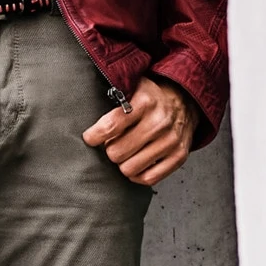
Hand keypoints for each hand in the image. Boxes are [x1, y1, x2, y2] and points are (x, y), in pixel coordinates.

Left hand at [83, 76, 199, 185]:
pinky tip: (135, 164)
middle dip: (110, 149)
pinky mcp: (179, 156)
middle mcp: (160, 122)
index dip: (94, 136)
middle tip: (113, 143)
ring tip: (125, 152)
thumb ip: (111, 94)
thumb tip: (81, 106)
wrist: (185, 101)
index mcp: (145, 101)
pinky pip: (148, 179)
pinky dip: (137, 175)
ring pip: (129, 169)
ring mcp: (171, 141)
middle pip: (116, 152)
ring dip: (122, 163)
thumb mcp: (132, 86)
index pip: (110, 126)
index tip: (90, 137)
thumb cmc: (151, 97)